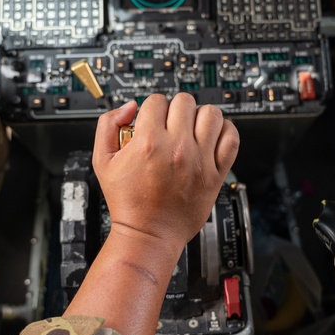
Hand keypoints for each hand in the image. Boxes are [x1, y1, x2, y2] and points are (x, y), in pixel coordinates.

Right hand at [93, 94, 239, 251]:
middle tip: (171, 124)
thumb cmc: (127, 202)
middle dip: (175, 109)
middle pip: (184, 101)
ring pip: (211, 113)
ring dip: (201, 116)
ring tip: (193, 128)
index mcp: (148, 143)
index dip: (152, 108)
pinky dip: (225, 131)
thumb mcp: (102, 161)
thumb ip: (108, 125)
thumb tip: (130, 107)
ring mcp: (199, 160)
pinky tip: (212, 136)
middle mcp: (177, 148)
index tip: (153, 120)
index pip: (156, 100)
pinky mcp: (216, 174)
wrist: (148, 234)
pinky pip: (231, 138)